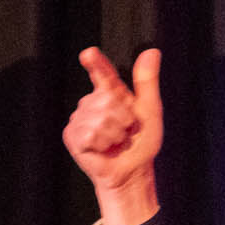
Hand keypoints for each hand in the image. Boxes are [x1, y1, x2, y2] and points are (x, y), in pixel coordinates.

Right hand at [62, 47, 162, 224]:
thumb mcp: (150, 110)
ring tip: (115, 141)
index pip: (101, 73)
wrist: (132, 172)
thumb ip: (148, 82)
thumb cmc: (140, 144)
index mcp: (110, 93)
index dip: (96, 63)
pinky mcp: (72, 136)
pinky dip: (102, 143)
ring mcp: (79, 119)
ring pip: (98, 117)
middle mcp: (92, 103)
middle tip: (125, 131)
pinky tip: (103, 148)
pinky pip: (89, 133)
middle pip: (105, 98)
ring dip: (114, 133)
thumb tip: (152, 52)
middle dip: (122, 117)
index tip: (89, 54)